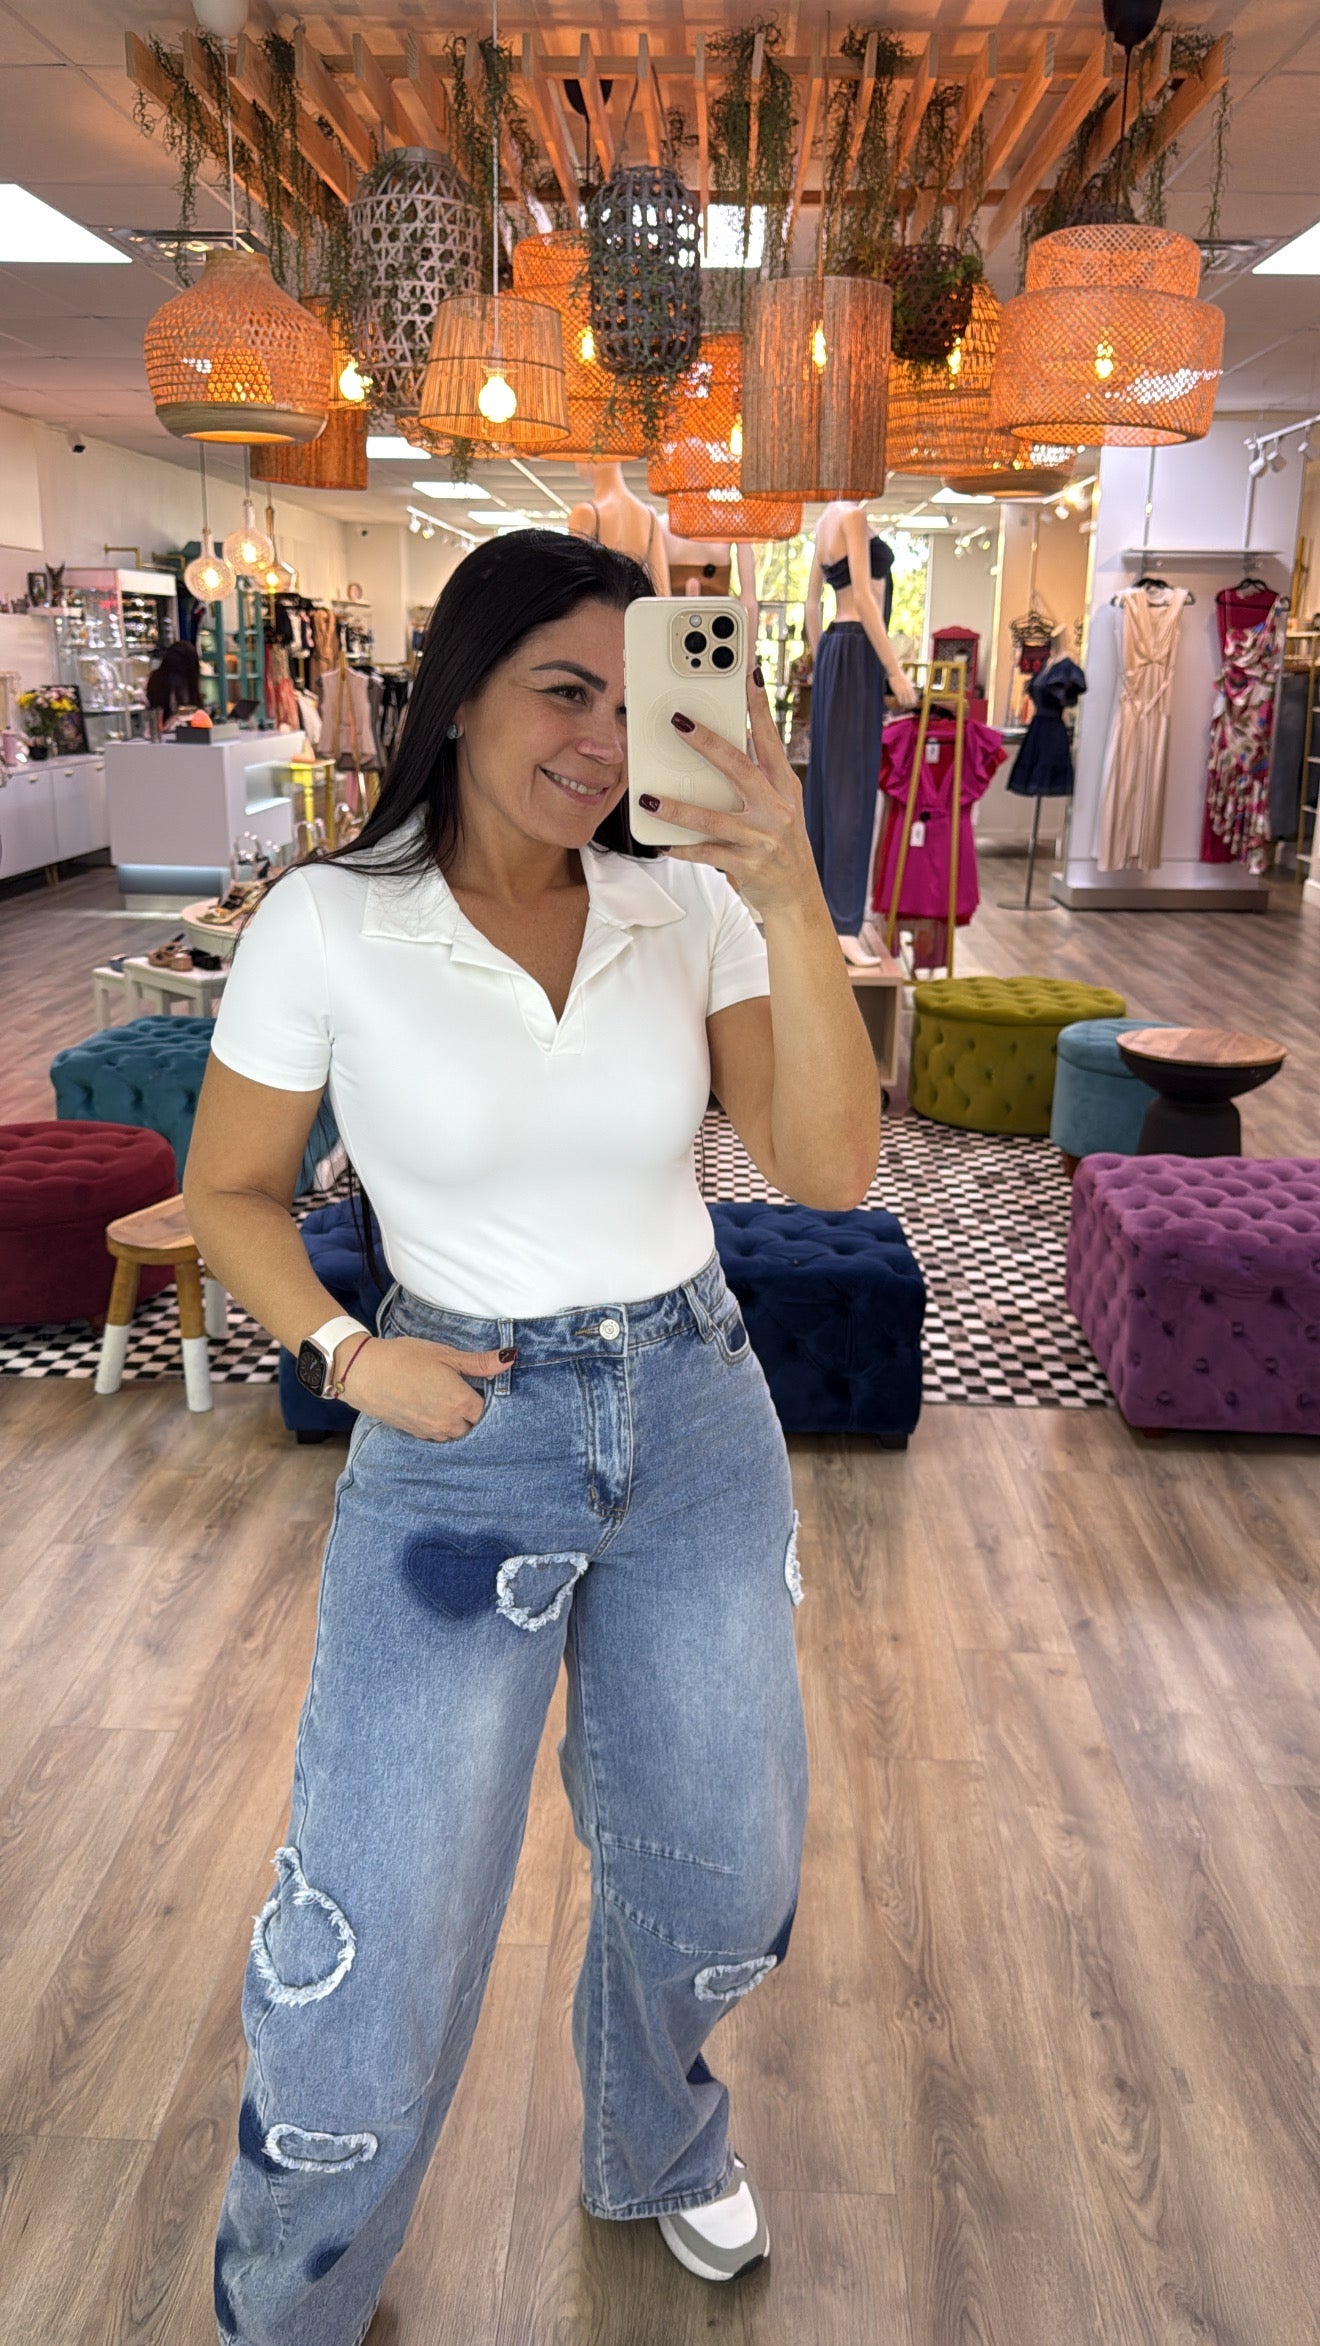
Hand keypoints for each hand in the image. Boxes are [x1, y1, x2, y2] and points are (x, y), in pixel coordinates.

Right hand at [337, 1333, 511, 1441]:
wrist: (363, 1372)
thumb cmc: (405, 1358)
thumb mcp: (445, 1355)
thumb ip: (479, 1363)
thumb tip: (510, 1358)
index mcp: (460, 1402)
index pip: (488, 1411)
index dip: (487, 1398)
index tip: (482, 1386)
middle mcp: (448, 1423)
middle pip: (474, 1426)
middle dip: (474, 1413)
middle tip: (466, 1392)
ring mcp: (431, 1431)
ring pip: (456, 1434)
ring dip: (458, 1421)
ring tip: (448, 1399)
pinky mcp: (415, 1434)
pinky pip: (438, 1436)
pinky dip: (441, 1425)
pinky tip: (432, 1407)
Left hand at [637, 667, 820, 918]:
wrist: (798, 896)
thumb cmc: (781, 845)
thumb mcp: (780, 808)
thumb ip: (758, 780)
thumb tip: (726, 744)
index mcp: (785, 789)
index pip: (771, 740)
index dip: (759, 707)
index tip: (747, 675)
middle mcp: (777, 810)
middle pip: (739, 768)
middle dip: (708, 743)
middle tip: (678, 722)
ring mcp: (762, 839)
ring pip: (712, 819)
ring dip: (677, 808)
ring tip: (649, 798)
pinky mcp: (747, 866)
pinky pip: (706, 854)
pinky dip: (683, 849)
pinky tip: (663, 844)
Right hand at [889, 669, 918, 709]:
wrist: (896, 673)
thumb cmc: (901, 676)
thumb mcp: (908, 680)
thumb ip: (910, 685)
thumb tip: (911, 687)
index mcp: (911, 688)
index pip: (914, 697)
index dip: (914, 702)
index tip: (913, 705)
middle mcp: (908, 690)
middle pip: (911, 700)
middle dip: (910, 705)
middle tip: (908, 707)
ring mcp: (903, 691)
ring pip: (906, 701)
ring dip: (905, 705)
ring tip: (904, 706)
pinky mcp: (898, 691)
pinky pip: (900, 699)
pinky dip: (901, 702)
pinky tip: (900, 704)